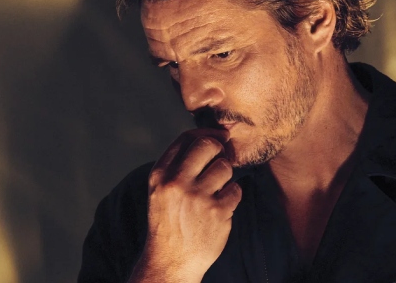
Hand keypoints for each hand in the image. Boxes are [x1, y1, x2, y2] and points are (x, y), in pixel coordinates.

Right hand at [128, 129, 241, 282]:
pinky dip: (232, 197)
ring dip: (226, 177)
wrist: (170, 262)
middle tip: (222, 160)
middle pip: (207, 145)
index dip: (207, 134)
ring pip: (225, 167)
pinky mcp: (216, 212)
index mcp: (159, 175)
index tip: (220, 137)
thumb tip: (212, 138)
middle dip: (219, 149)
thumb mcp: (161, 191)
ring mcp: (196, 197)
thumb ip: (178, 166)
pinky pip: (236, 190)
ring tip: (217, 192)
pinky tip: (221, 208)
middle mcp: (176, 183)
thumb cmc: (169, 222)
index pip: (186, 138)